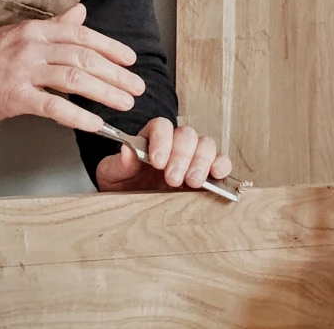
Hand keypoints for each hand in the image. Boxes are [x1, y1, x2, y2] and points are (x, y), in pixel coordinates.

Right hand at [0, 3, 144, 129]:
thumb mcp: (20, 32)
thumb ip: (54, 25)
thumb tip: (80, 12)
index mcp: (37, 30)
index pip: (82, 35)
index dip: (110, 48)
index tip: (130, 60)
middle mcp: (33, 47)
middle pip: (84, 57)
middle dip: (115, 74)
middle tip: (136, 86)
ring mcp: (24, 71)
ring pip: (74, 79)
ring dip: (104, 92)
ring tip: (124, 103)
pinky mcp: (14, 97)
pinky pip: (52, 106)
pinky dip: (77, 115)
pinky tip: (94, 123)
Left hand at [95, 117, 232, 192]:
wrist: (130, 207)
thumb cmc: (122, 186)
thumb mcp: (111, 176)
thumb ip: (118, 164)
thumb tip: (127, 151)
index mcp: (151, 138)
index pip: (161, 126)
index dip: (162, 140)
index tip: (157, 162)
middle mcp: (174, 143)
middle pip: (187, 134)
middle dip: (182, 156)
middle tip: (173, 179)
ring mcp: (193, 157)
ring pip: (206, 144)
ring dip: (202, 161)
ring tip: (193, 182)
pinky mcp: (208, 173)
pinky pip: (221, 162)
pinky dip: (222, 166)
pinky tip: (216, 176)